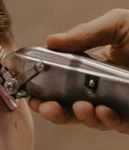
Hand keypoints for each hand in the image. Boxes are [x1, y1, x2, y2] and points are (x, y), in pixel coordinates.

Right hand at [29, 9, 128, 133]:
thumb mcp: (117, 24)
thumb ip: (84, 33)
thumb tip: (51, 41)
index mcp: (92, 68)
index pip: (61, 83)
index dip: (44, 92)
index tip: (31, 95)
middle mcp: (100, 89)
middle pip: (68, 107)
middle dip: (53, 111)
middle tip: (44, 107)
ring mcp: (115, 105)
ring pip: (88, 120)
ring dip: (78, 116)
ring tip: (79, 107)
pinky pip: (112, 124)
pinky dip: (104, 119)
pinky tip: (103, 110)